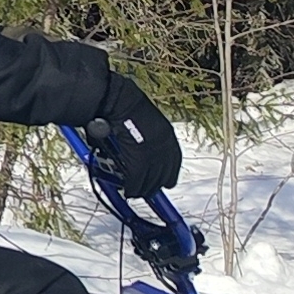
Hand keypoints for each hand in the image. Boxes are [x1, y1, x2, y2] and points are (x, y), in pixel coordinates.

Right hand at [83, 74, 186, 196]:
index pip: (174, 161)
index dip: (169, 174)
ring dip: (144, 189)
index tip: (167, 181)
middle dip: (156, 185)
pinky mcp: (140, 159)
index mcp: (167, 134)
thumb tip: (131, 148)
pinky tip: (128, 190)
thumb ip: (142, 137)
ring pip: (152, 180)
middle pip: (165, 173)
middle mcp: (165, 145)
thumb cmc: (125, 104)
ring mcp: (154, 153)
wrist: (119, 100)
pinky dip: (132, 187)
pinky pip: (137, 180)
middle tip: (148, 191)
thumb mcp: (142, 120)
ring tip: (135, 193)